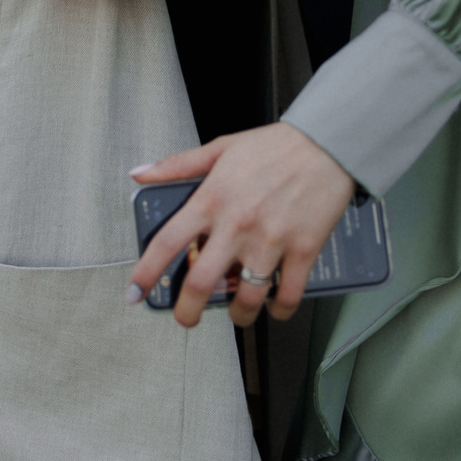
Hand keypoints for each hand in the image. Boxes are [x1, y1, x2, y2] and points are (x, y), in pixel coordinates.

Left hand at [126, 123, 357, 329]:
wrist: (326, 141)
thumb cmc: (275, 145)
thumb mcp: (220, 147)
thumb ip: (178, 165)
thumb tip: (140, 174)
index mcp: (212, 199)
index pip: (168, 242)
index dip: (146, 273)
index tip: (134, 292)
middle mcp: (237, 224)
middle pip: (202, 283)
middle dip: (188, 312)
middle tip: (187, 319)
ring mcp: (271, 240)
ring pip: (247, 298)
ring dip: (238, 315)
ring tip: (237, 313)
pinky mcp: (303, 249)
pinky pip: (288, 295)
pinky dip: (279, 309)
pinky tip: (275, 305)